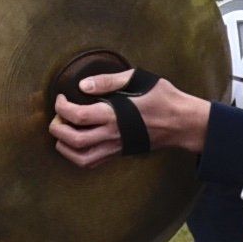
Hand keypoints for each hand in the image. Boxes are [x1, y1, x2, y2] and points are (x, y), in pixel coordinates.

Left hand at [48, 67, 208, 169]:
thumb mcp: (140, 79)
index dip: (61, 106)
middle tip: (59, 116)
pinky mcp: (121, 154)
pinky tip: (78, 142)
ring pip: (80, 158)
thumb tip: (83, 85)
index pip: (76, 116)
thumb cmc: (165, 99)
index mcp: (115, 115)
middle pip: (72, 140)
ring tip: (64, 132)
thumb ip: (109, 81)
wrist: (185, 124)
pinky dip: (77, 156)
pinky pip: (92, 162)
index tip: (62, 98)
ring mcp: (117, 147)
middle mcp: (113, 135)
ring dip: (64, 147)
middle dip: (57, 128)